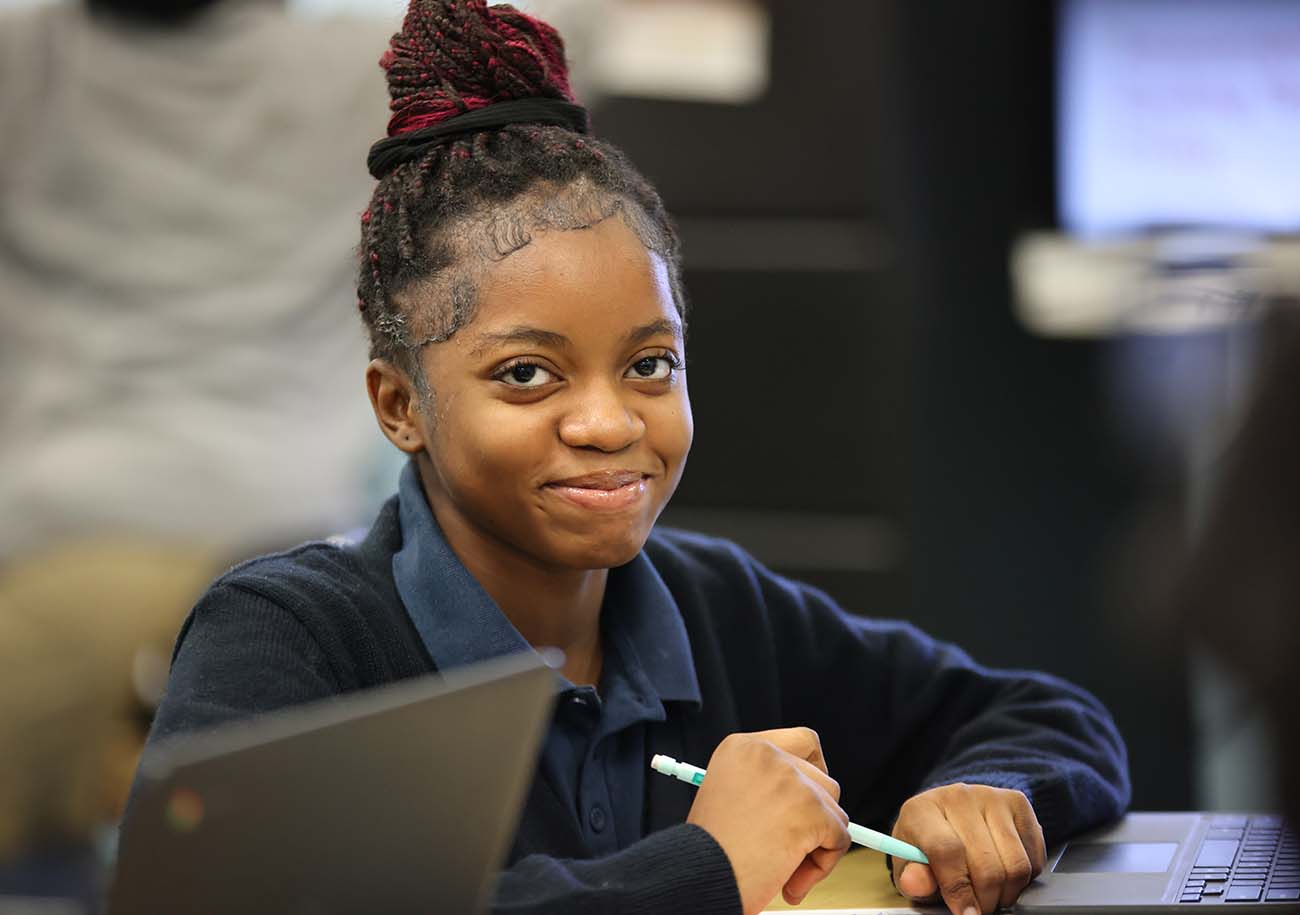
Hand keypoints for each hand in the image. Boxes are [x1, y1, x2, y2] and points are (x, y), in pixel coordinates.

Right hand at [686, 728, 851, 914]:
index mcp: (743, 747)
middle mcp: (767, 754)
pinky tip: (791, 880)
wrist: (698, 877)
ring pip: (834, 811)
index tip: (809, 797)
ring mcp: (791, 780)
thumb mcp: (729, 798)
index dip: (813, 771)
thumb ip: (768, 789)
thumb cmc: (708, 850)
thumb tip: (814, 803)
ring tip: (787, 871)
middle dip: (815, 819)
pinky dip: (823, 865)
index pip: (802, 742)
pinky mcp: (810, 809)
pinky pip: (839, 838)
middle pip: (823, 780)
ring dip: (818, 845)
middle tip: (792, 851)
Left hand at [891, 783, 1046, 914]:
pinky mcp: (1018, 803)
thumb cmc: (926, 845)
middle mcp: (957, 797)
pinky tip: (1004, 873)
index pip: (946, 850)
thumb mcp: (910, 865)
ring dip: (1006, 893)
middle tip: (978, 907)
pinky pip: (1034, 859)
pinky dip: (1024, 880)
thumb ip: (913, 877)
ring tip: (990, 893)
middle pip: (986, 865)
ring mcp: (990, 797)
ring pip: (1016, 866)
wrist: (948, 815)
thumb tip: (915, 883)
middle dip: (985, 900)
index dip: (958, 889)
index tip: (966, 913)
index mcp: (921, 811)